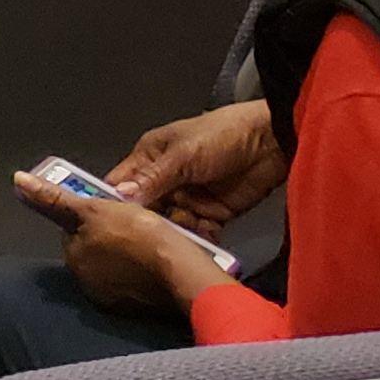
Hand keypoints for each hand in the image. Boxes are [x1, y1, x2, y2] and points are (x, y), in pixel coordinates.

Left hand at [55, 191, 228, 316]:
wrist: (184, 273)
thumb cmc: (142, 236)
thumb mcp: (95, 207)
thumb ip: (55, 198)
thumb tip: (20, 182)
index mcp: (74, 259)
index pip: (74, 232)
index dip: (92, 218)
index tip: (110, 212)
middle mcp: (88, 284)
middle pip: (93, 251)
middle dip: (109, 238)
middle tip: (133, 227)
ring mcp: (115, 299)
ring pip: (115, 268)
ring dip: (126, 256)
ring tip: (148, 244)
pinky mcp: (141, 310)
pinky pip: (137, 286)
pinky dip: (143, 274)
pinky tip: (157, 263)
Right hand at [109, 102, 286, 235]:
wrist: (271, 143)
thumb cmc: (220, 135)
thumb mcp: (182, 155)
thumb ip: (153, 178)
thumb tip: (121, 196)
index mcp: (150, 158)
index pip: (122, 184)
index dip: (114, 203)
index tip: (108, 225)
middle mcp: (166, 180)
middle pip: (147, 210)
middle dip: (148, 226)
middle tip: (148, 241)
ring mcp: (190, 198)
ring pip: (173, 225)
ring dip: (176, 235)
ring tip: (179, 243)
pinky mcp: (214, 213)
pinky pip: (200, 233)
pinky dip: (201, 241)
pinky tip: (202, 244)